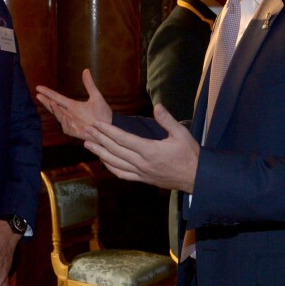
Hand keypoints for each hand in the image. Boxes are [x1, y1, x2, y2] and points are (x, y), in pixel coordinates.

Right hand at [36, 69, 111, 139]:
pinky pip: (67, 129)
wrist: (110, 126)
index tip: (38, 88)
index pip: (57, 98)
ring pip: (59, 117)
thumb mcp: (96, 96)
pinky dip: (65, 124)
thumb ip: (89, 85)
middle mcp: (70, 114)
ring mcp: (72, 124)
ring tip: (52, 103)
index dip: (48, 93)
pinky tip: (64, 118)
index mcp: (72, 106)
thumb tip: (86, 70)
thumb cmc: (103, 113)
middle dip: (46, 102)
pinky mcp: (76, 132)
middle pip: (54, 107)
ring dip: (55, 111)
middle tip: (38, 96)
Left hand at [84, 104, 199, 192]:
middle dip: (99, 139)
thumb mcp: (182, 134)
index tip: (96, 124)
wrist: (197, 178)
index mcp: (150, 150)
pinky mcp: (143, 179)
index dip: (108, 131)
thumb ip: (168, 120)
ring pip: (115, 163)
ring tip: (88, 144)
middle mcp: (142, 163)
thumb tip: (157, 106)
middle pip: (115, 150)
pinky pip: (123, 174)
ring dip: (100, 153)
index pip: (123, 139)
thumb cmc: (190, 154)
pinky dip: (111, 167)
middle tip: (87, 130)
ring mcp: (141, 173)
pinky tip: (103, 162)